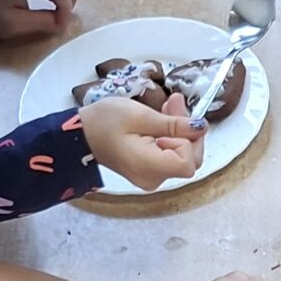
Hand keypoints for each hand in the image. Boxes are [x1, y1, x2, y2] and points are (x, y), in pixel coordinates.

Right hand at [77, 94, 203, 187]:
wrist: (79, 134)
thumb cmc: (103, 123)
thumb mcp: (140, 116)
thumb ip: (173, 124)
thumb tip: (201, 128)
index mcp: (148, 167)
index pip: (188, 161)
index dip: (188, 139)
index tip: (176, 115)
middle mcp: (153, 179)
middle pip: (189, 159)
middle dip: (188, 130)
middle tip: (175, 101)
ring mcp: (151, 177)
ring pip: (181, 155)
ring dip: (179, 129)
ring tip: (168, 105)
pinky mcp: (149, 171)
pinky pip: (170, 155)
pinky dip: (170, 137)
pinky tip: (162, 120)